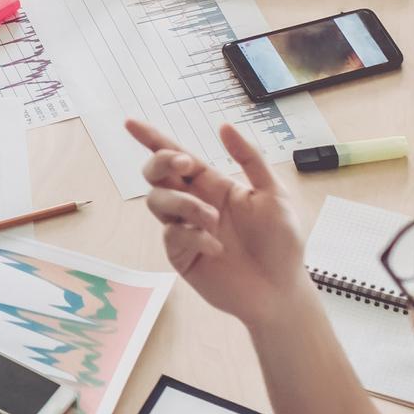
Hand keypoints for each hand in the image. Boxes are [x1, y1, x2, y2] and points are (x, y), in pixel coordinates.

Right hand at [129, 119, 310, 325]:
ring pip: (157, 201)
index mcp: (213, 185)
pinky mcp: (181, 255)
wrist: (280, 289)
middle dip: (162, 163)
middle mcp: (194, 203)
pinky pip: (172, 235)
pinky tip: (216, 248)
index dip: (152, 139)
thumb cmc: (281, 243)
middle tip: (185, 166)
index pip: (177, 156)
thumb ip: (250, 159)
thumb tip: (224, 126)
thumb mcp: (273, 194)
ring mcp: (185, 229)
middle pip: (157, 174)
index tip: (131, 123)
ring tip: (213, 221)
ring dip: (185, 204)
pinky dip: (194, 236)